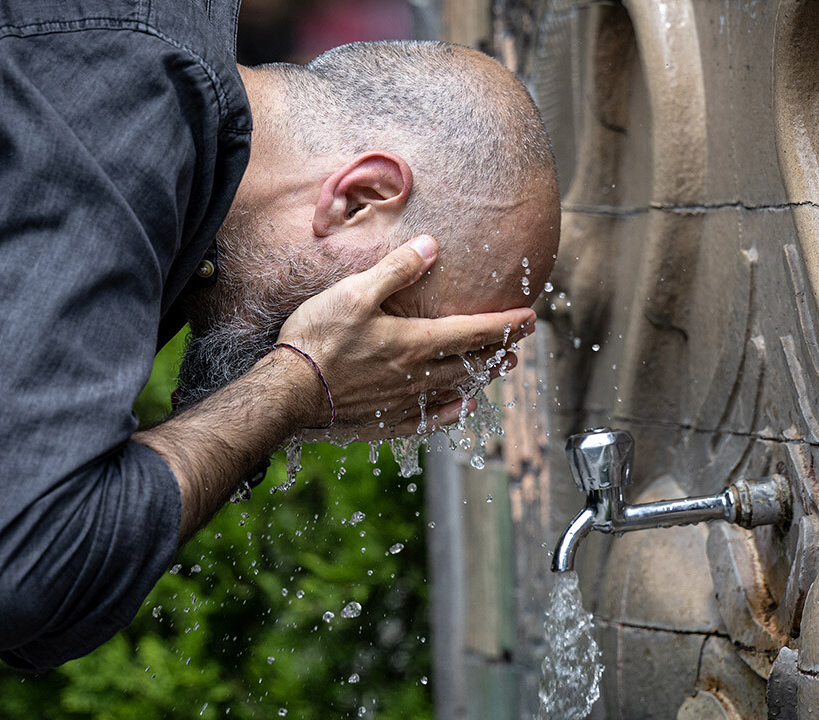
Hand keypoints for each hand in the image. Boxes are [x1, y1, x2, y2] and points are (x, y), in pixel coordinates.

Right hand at [277, 235, 534, 436]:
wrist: (288, 394)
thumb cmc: (318, 339)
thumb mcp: (355, 293)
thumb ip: (396, 270)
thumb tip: (432, 246)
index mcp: (415, 342)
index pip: (475, 332)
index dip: (507, 324)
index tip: (531, 317)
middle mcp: (418, 375)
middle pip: (472, 362)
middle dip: (500, 348)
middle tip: (520, 341)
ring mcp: (404, 402)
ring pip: (456, 389)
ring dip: (482, 376)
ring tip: (500, 367)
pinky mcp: (386, 422)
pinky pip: (431, 418)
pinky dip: (453, 411)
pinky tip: (462, 407)